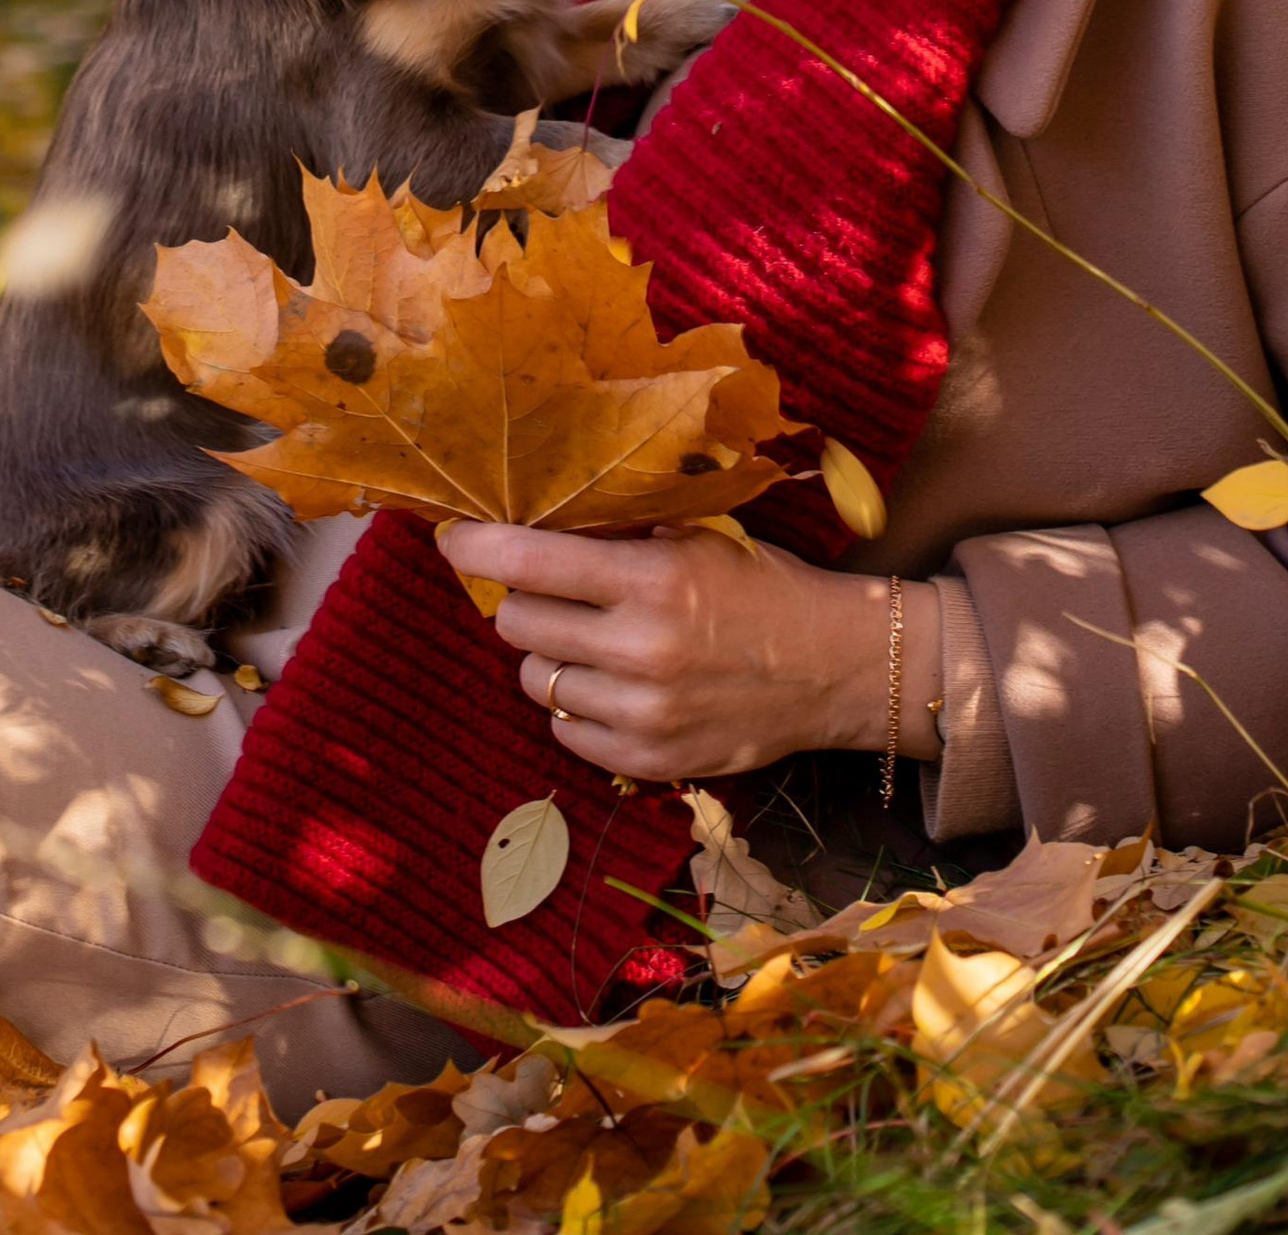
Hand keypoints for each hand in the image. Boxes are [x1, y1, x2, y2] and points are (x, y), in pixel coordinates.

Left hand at [436, 519, 932, 783]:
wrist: (833, 667)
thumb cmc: (762, 587)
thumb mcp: (696, 541)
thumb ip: (620, 537)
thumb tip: (534, 525)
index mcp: (653, 580)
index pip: (531, 562)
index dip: (479, 547)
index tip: (454, 539)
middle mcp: (639, 650)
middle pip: (519, 624)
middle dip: (523, 601)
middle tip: (550, 592)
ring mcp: (641, 714)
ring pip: (534, 681)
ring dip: (548, 656)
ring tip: (590, 641)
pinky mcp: (646, 762)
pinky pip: (564, 732)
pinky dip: (573, 705)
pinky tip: (611, 684)